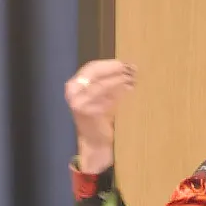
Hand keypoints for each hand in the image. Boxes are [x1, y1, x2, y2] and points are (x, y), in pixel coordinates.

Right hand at [65, 59, 136, 174]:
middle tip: (132, 70)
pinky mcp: (87, 113)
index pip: (92, 68)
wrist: (95, 142)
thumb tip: (128, 66)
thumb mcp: (99, 96)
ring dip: (118, 81)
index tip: (125, 63)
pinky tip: (129, 92)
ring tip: (133, 81)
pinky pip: (105, 100)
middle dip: (114, 70)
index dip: (109, 64)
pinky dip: (118, 95)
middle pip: (96, 74)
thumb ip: (106, 81)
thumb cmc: (100, 117)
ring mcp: (78, 103)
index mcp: (74, 85)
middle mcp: (72, 92)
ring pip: (101, 85)